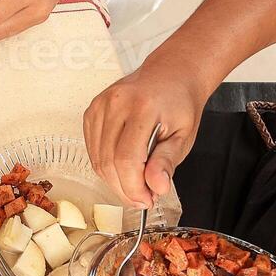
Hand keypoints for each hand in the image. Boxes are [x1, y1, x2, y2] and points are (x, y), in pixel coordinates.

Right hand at [83, 60, 208, 207]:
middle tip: (142, 197)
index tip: (147, 200)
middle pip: (108, 161)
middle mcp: (115, 103)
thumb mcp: (184, 135)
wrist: (170, 74)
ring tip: (135, 184)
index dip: (134, 187)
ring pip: (97, 158)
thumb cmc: (180, 104)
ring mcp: (99, 105)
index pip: (126, 159)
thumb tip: (156, 187)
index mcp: (142, 107)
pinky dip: (105, 165)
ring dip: (114, 180)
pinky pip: (92, 149)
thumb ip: (167, 162)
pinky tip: (122, 167)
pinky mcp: (91, 110)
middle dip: (124, 188)